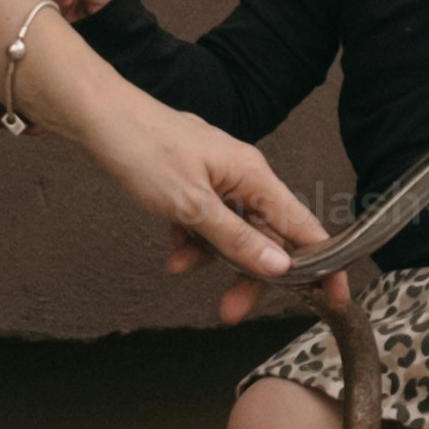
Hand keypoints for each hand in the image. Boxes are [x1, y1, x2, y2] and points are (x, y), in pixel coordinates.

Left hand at [67, 91, 323, 316]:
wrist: (94, 116)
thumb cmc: (142, 149)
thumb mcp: (190, 205)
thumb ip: (236, 239)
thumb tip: (280, 266)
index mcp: (253, 175)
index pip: (303, 226)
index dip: (321, 264)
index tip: (333, 297)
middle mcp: (242, 175)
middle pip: (264, 236)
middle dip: (248, 273)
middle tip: (230, 312)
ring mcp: (215, 177)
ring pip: (230, 232)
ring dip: (209, 256)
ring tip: (178, 266)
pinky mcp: (191, 181)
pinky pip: (204, 221)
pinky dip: (190, 239)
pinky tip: (171, 249)